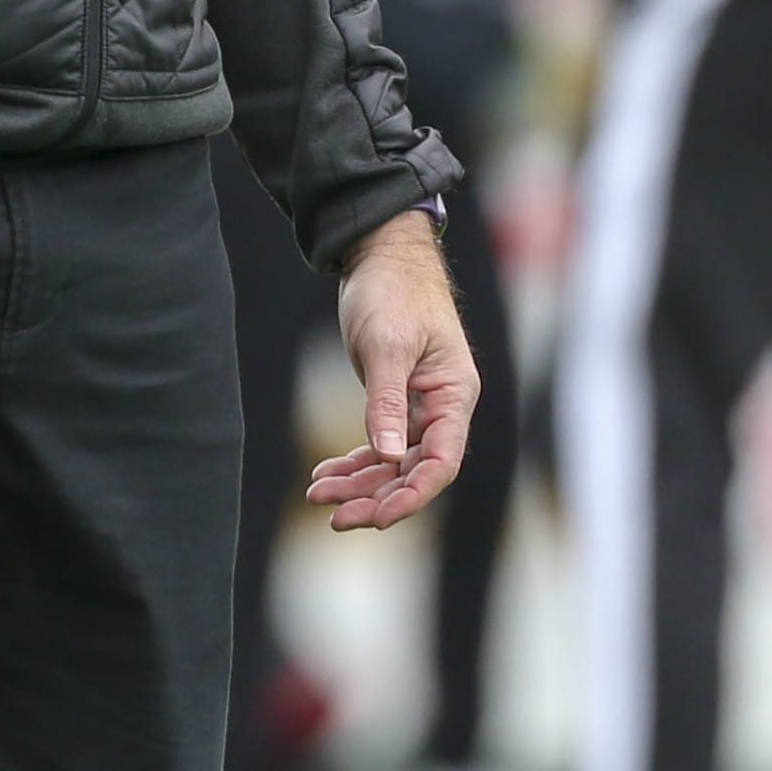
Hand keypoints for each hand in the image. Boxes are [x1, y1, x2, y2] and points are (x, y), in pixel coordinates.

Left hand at [305, 211, 477, 531]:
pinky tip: (326, 474)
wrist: (381, 253)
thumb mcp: (387, 344)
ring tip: (316, 495)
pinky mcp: (395, 400)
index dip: (412, 494)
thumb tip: (388, 455)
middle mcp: (441, 407)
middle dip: (374, 496)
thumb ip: (388, 400)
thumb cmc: (393, 290)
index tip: (376, 517)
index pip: (441, 461)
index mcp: (454, 394)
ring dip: (358, 483)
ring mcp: (419, 406)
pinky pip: (379, 443)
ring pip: (393, 462)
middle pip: (414, 470)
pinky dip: (354, 461)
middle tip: (331, 514)